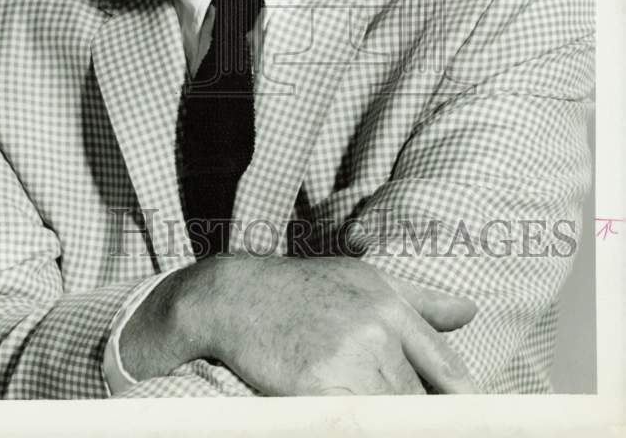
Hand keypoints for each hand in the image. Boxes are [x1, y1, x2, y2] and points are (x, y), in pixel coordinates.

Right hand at [120, 254, 478, 394]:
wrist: (234, 295)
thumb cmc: (301, 288)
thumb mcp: (362, 280)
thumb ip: (419, 300)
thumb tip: (469, 311)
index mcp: (391, 306)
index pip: (451, 373)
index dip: (464, 408)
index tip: (465, 423)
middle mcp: (375, 331)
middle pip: (423, 404)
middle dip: (418, 418)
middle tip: (396, 410)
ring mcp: (345, 361)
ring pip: (395, 417)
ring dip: (387, 421)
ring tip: (365, 408)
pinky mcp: (314, 391)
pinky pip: (357, 424)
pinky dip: (358, 424)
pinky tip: (348, 418)